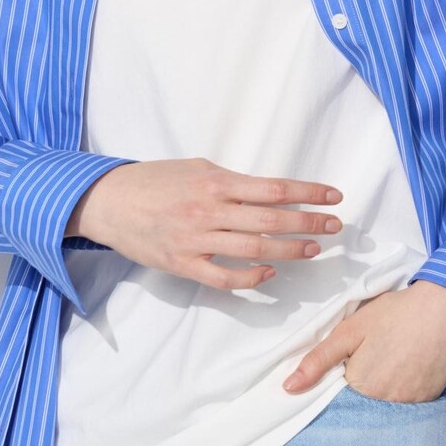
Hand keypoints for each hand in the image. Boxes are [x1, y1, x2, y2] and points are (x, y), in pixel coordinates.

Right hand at [68, 158, 343, 292]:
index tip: (334, 196)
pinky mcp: (183, 264)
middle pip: (271, 219)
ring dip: (289, 250)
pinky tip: (269, 273)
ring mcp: (197, 240)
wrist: (110, 202)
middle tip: (335, 226)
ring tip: (313, 250)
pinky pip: (224, 277)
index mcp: (216, 182)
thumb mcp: (196, 167)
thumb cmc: (156, 180)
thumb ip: (230, 181)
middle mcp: (211, 210)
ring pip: (254, 248)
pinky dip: (250, 278)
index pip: (274, 188)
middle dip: (308, 222)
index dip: (308, 192)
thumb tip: (266, 193)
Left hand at [281, 281, 445, 399]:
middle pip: (359, 408)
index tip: (340, 370)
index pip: (336, 401)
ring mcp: (408, 406)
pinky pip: (405, 407)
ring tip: (385, 365)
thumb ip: (319, 360)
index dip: (335, 385)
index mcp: (360, 388)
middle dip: (356, 392)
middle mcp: (383, 404)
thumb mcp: (350, 330)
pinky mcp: (428, 401)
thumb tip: (289, 388)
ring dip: (377, 395)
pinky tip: (402, 371)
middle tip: (368, 362)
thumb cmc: (395, 314)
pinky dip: (399, 394)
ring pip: (382, 409)